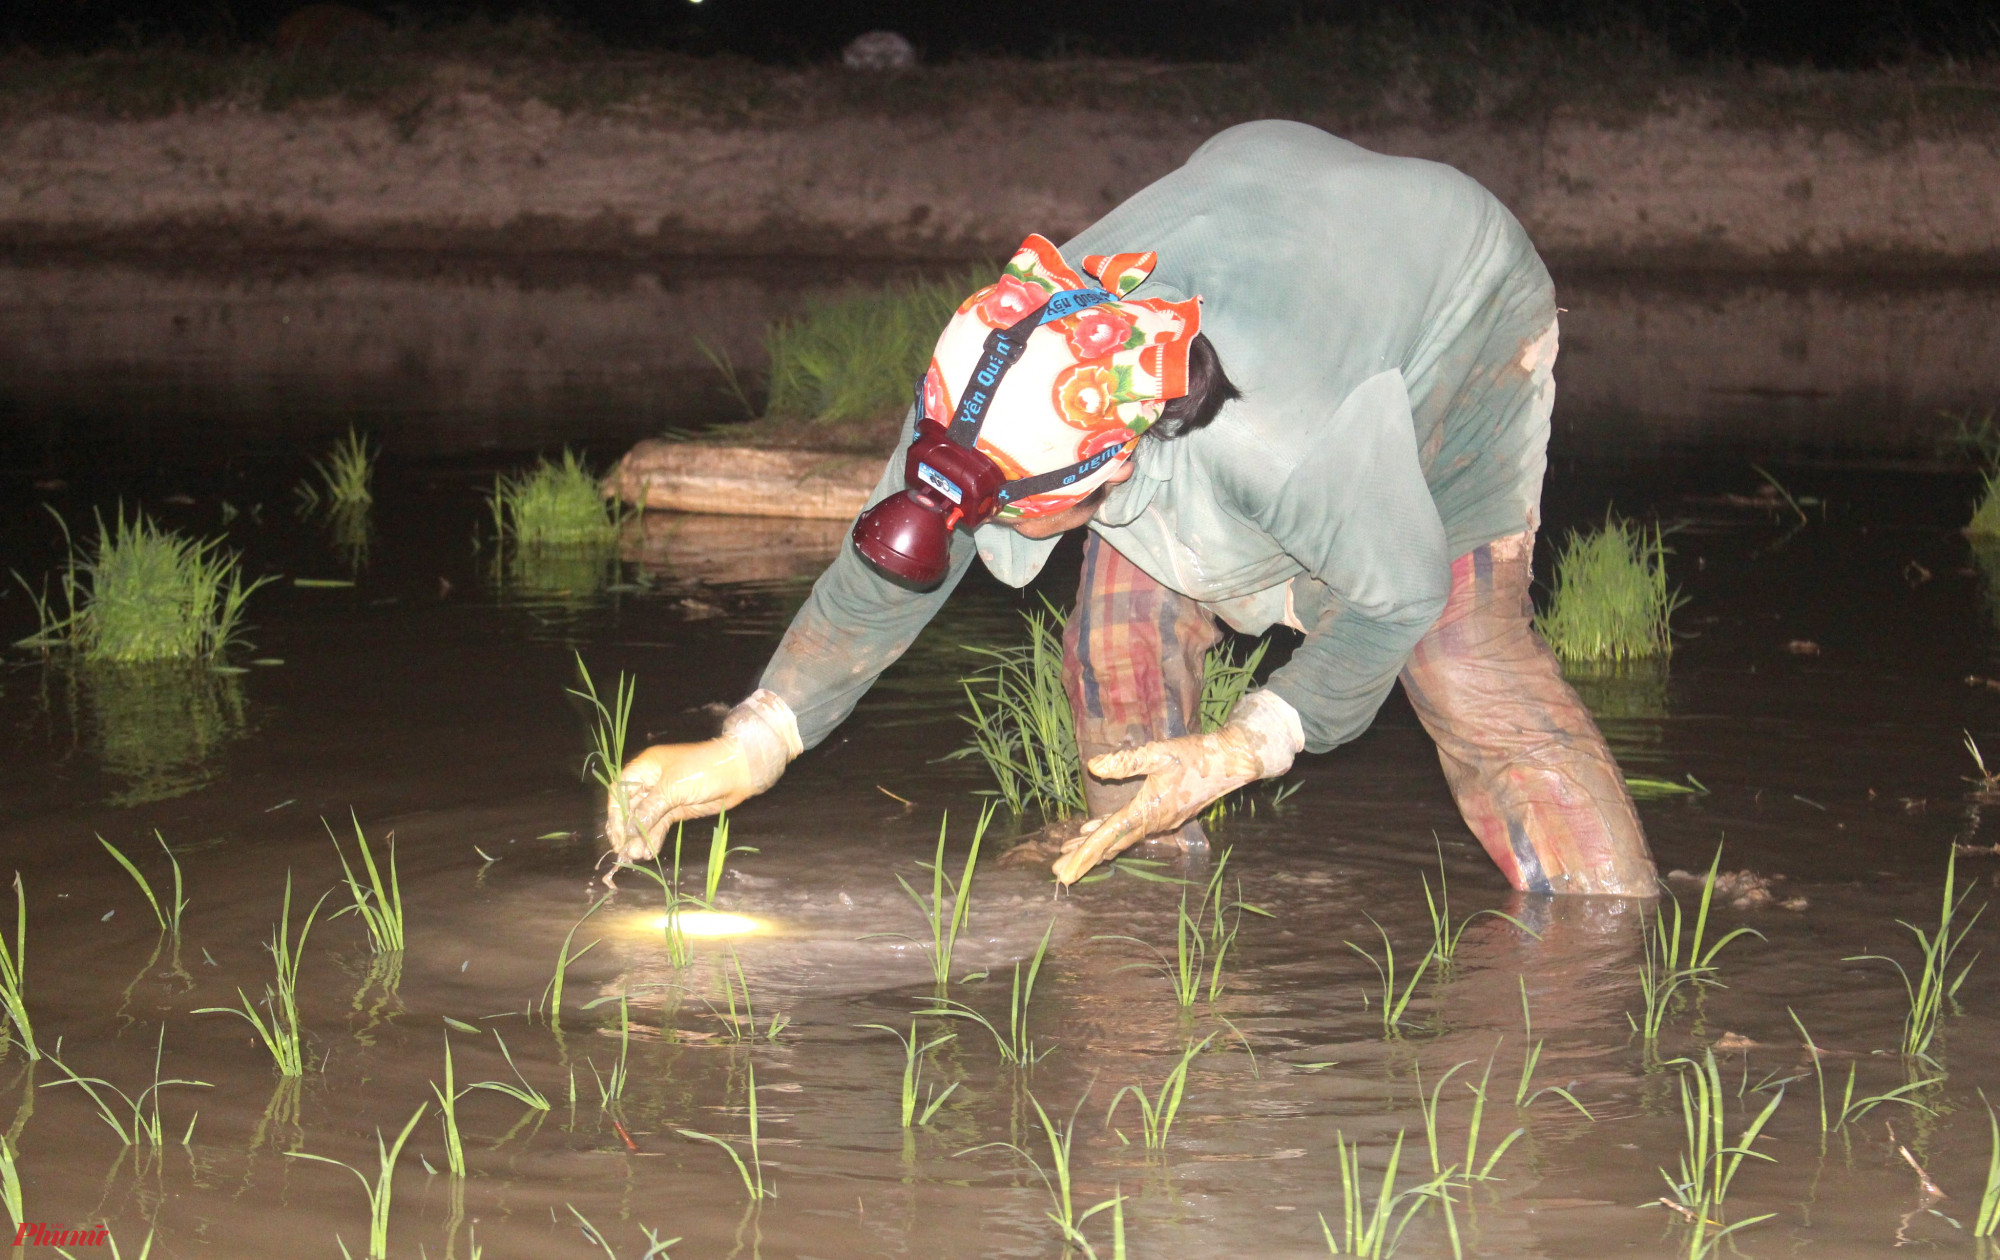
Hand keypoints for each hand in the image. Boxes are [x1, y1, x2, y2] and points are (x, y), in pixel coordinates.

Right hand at [605, 739, 758, 862]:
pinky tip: (649, 852)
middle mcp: (649, 782)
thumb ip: (649, 810)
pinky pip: (659, 826)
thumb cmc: (702, 770)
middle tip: (625, 852)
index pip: (620, 792)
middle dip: (627, 831)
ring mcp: (663, 797)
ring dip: (640, 838)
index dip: (615, 814)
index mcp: (644, 768)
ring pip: (644, 820)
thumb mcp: (672, 788)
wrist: (737, 772)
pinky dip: (653, 838)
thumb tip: (628, 831)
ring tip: (637, 856)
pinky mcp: (675, 809)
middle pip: (630, 809)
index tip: (617, 836)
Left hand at [1051, 727, 1264, 883]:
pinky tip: (1093, 830)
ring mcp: (1159, 821)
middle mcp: (1152, 823)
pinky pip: (1130, 829)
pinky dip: (1110, 833)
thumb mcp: (1160, 753)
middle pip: (1111, 845)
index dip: (1084, 854)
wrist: (1230, 762)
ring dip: (1095, 847)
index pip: (1109, 837)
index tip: (1065, 872)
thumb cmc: (1195, 756)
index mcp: (1148, 811)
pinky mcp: (1163, 814)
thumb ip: (1127, 761)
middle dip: (1084, 859)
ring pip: (1120, 838)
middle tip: (1058, 874)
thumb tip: (1093, 767)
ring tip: (1067, 854)